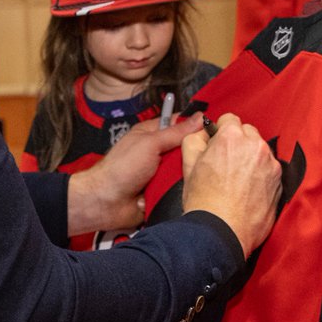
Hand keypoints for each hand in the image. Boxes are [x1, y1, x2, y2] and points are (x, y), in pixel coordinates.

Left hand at [67, 115, 201, 235]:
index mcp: (151, 134)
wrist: (106, 203)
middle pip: (186, 148)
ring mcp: (160, 173)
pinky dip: (185, 189)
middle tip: (213, 152)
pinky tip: (195, 188)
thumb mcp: (150, 143)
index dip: (195, 124)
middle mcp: (157, 152)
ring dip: (190, 171)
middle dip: (196, 151)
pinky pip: (180, 188)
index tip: (215, 126)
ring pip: (185, 169)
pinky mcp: (163, 190)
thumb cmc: (119, 169)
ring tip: (207, 171)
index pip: (178, 123)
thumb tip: (198, 118)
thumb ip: (175, 132)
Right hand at [181, 113, 280, 256]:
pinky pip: (269, 169)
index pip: (229, 119)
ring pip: (260, 151)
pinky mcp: (279, 182)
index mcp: (232, 137)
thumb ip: (195, 139)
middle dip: (237, 143)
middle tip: (225, 162)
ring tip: (236, 179)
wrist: (222, 232)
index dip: (220, 132)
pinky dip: (261, 175)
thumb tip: (203, 134)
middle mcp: (255, 146)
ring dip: (250, 158)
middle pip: (248, 132)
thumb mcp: (188, 164)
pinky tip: (247, 190)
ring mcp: (270, 164)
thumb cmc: (205, 201)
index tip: (217, 144)